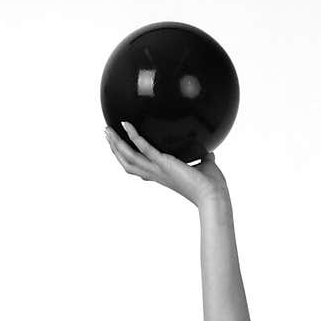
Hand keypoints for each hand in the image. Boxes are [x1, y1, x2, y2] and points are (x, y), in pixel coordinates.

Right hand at [105, 121, 228, 207]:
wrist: (214, 196)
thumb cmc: (212, 187)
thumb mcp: (206, 168)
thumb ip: (204, 159)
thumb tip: (210, 151)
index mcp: (163, 176)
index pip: (141, 168)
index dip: (128, 159)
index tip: (120, 149)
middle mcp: (157, 174)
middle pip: (128, 163)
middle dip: (115, 150)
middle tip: (106, 135)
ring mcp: (158, 170)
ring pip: (129, 158)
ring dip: (116, 144)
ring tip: (107, 130)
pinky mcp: (164, 164)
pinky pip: (144, 148)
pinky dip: (133, 136)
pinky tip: (126, 124)